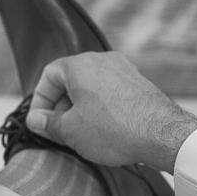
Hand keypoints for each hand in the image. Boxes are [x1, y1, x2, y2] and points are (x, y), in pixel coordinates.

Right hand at [26, 52, 196, 172]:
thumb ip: (48, 123)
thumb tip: (35, 120)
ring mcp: (123, 70)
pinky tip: (102, 130)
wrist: (161, 134)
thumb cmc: (114, 129)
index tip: (39, 121)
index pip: (49, 75)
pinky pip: (110, 92)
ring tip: (79, 133)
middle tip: (56, 131)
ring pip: (91, 87)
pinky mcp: (139, 83)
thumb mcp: (71, 131)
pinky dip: (100, 108)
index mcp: (80, 65)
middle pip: (70, 80)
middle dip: (60, 106)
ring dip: (80, 108)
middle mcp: (102, 61)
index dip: (39, 100)